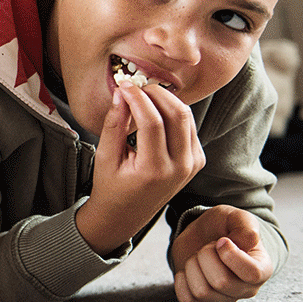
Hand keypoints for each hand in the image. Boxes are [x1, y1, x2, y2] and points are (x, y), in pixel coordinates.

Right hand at [76, 81, 205, 255]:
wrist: (125, 216)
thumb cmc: (111, 187)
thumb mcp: (106, 156)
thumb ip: (114, 124)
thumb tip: (122, 94)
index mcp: (154, 170)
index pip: (152, 121)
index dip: (138, 97)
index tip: (125, 85)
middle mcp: (179, 168)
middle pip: (177, 114)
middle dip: (156, 93)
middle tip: (137, 87)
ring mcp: (192, 165)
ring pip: (186, 117)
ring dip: (166, 100)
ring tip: (144, 97)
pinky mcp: (196, 161)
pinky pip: (189, 127)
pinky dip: (174, 113)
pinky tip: (155, 112)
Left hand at [170, 205, 273, 301]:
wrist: (204, 234)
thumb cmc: (224, 227)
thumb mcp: (236, 217)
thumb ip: (245, 226)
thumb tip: (247, 242)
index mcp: (262, 269)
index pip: (252, 274)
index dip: (230, 255)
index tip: (221, 240)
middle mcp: (246, 289)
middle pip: (221, 282)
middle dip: (206, 256)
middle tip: (208, 246)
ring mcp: (224, 299)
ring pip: (202, 292)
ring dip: (193, 267)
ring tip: (198, 257)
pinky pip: (187, 300)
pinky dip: (181, 281)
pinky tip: (187, 269)